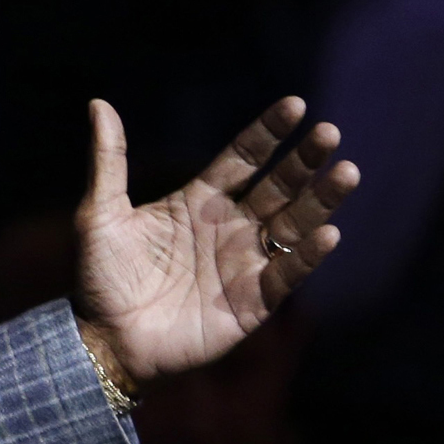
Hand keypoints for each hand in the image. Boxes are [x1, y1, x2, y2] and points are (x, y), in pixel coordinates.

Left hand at [73, 95, 357, 389]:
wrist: (104, 339)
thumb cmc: (99, 277)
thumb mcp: (100, 215)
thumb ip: (109, 161)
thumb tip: (97, 103)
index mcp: (200, 201)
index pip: (243, 158)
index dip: (268, 133)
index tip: (295, 105)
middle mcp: (231, 227)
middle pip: (278, 186)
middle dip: (304, 161)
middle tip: (329, 133)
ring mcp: (245, 262)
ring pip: (294, 224)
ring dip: (321, 200)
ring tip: (346, 172)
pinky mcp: (253, 301)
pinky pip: (288, 274)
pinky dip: (308, 255)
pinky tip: (328, 232)